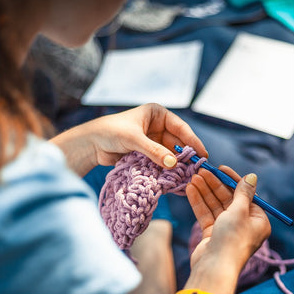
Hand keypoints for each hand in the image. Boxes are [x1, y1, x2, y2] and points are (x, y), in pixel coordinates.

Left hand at [50, 103, 207, 175]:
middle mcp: (157, 126)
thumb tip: (173, 164)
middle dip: (186, 156)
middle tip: (197, 169)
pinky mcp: (147, 154)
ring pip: (170, 154)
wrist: (91, 144)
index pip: (180, 128)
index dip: (193, 141)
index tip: (202, 154)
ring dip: (176, 165)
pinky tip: (174, 179)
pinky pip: (161, 162)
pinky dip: (167, 170)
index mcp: (157, 114)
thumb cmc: (111, 132)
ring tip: (187, 177)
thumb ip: (154, 151)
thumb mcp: (134, 140)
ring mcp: (153, 141)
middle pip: (177, 142)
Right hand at [185, 166, 270, 272]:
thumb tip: (252, 176)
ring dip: (205, 191)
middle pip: (228, 199)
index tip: (220, 168)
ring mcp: (227, 230)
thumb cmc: (232, 239)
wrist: (215, 268)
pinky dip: (199, 203)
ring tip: (194, 177)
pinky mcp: (213, 235)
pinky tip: (190, 190)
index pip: (245, 194)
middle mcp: (244, 225)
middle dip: (215, 185)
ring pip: (215, 206)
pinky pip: (206, 215)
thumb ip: (243, 192)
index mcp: (258, 221)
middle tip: (202, 170)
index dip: (232, 180)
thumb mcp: (240, 211)